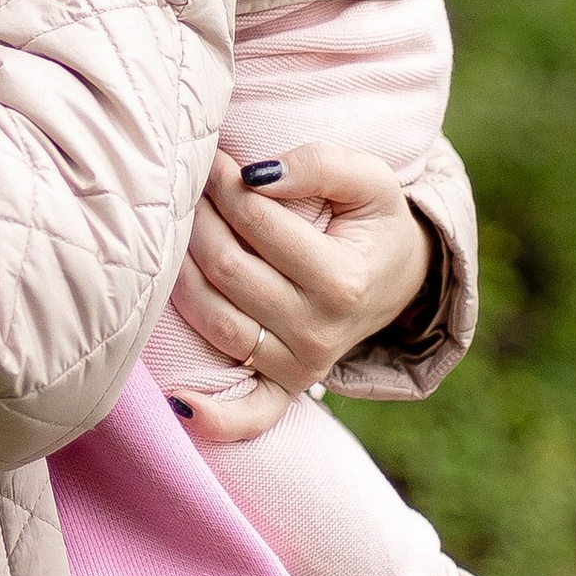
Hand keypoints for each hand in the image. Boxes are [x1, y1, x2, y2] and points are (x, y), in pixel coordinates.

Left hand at [166, 141, 430, 442]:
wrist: (399, 279)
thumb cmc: (374, 223)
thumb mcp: (371, 180)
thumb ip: (320, 165)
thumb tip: (256, 175)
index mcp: (343, 281)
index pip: (258, 224)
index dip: (226, 183)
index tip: (212, 160)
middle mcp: (320, 331)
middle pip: (228, 269)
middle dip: (199, 219)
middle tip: (189, 188)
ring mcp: (300, 366)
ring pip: (215, 320)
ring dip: (182, 273)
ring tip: (176, 234)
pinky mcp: (285, 387)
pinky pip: (247, 413)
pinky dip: (213, 416)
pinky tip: (177, 401)